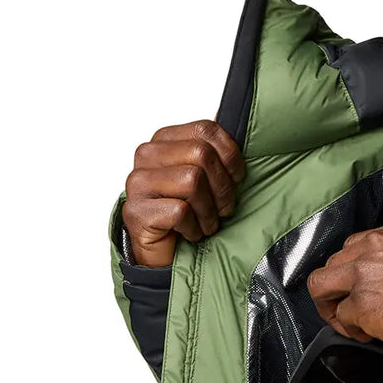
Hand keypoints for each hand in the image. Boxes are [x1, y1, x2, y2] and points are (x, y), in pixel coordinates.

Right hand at [122, 120, 245, 266]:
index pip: (205, 129)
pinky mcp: (136, 210)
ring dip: (209, 211)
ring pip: (192, 181)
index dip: (230, 155)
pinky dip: (195, 228)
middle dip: (222, 187)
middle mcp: (147, 155)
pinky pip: (180, 211)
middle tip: (223, 208)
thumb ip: (217, 156)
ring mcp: (137, 182)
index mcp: (164, 139)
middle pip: (202, 154)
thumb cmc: (191, 213)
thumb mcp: (207, 177)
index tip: (236, 178)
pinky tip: (190, 233)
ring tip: (206, 223)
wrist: (166, 253)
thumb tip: (247, 143)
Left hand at [307, 218, 382, 342]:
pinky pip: (341, 316)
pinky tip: (367, 334)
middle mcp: (373, 246)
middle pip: (334, 261)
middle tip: (348, 303)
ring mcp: (362, 274)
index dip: (356, 267)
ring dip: (330, 304)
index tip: (363, 283)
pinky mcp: (359, 303)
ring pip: (321, 284)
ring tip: (346, 319)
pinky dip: (350, 328)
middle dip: (337, 285)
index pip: (357, 244)